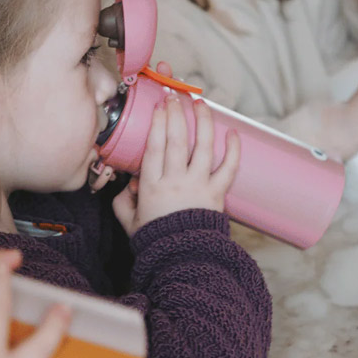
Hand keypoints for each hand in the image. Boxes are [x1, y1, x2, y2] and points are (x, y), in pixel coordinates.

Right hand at [112, 96, 239, 235]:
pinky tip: (232, 132)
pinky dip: (233, 150)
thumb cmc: (157, 241)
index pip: (154, 148)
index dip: (157, 124)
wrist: (184, 262)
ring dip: (202, 122)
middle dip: (175, 114)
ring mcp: (199, 186)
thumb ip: (124, 200)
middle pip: (176, 140)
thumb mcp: (130, 222)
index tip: (158, 105)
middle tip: (175, 95)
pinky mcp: (217, 194)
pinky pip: (228, 169)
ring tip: (200, 103)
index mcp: (153, 187)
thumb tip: (128, 183)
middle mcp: (176, 182)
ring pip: (202, 147)